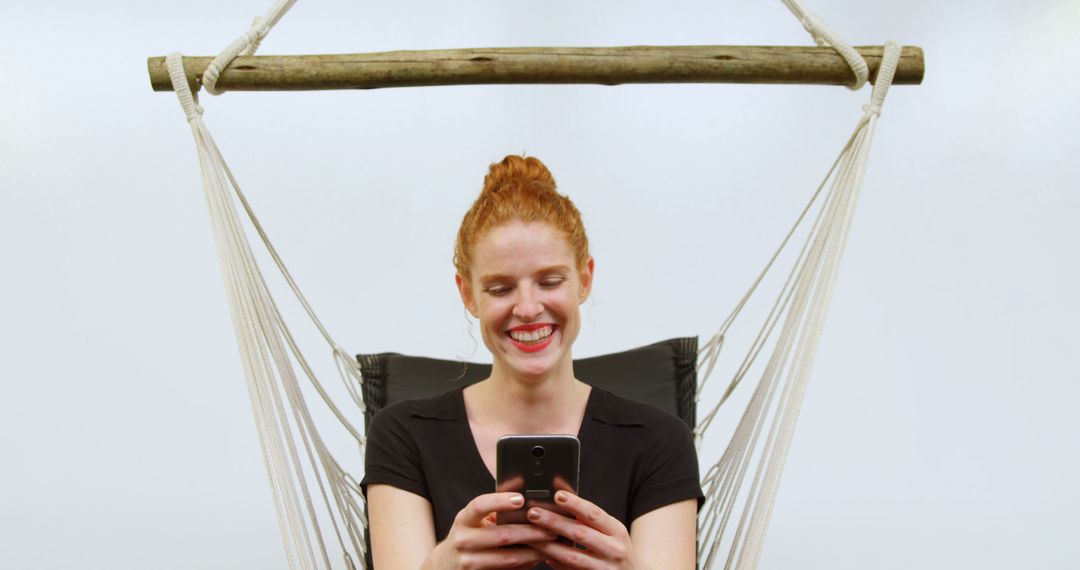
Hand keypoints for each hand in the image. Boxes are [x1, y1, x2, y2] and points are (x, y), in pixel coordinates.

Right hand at [423, 491, 557, 569]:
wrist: (445, 565)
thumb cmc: (467, 536)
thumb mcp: (474, 519)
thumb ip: (495, 505)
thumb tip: (520, 484)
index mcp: (463, 520)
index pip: (479, 506)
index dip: (499, 501)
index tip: (521, 498)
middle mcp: (463, 541)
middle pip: (502, 535)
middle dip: (530, 531)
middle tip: (551, 527)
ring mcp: (468, 562)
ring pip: (508, 558)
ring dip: (533, 551)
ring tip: (550, 543)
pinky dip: (525, 564)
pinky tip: (537, 558)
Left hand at [524, 491, 634, 569]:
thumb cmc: (615, 548)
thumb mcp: (610, 529)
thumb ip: (588, 515)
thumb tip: (561, 491)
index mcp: (617, 531)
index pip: (594, 514)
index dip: (575, 504)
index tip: (557, 495)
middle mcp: (614, 550)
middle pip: (580, 534)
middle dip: (554, 522)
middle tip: (533, 513)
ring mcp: (604, 568)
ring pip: (572, 556)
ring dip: (548, 545)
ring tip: (530, 536)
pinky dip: (556, 564)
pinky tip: (543, 556)